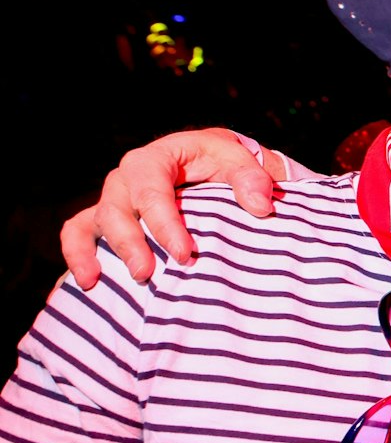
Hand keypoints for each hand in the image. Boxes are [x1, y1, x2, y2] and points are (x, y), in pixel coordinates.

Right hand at [60, 129, 275, 286]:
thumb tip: (261, 207)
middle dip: (130, 243)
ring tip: (117, 281)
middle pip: (116, 209)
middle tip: (148, 275)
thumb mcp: (240, 163)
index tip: (185, 254)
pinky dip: (77, 254)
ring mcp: (113, 198)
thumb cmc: (223, 164)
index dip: (165, 224)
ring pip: (95, 221)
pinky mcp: (105, 217)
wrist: (210, 164)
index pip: (153, 191)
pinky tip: (87, 282)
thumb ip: (253, 181)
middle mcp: (126, 178)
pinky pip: (77, 231)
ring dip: (101, 253)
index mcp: (156, 159)